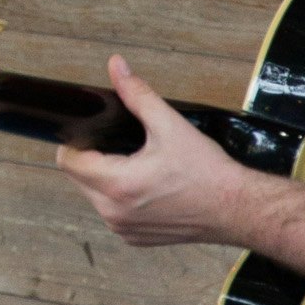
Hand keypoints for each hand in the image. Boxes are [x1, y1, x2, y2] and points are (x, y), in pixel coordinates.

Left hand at [55, 59, 255, 250]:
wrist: (237, 208)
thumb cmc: (207, 172)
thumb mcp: (170, 126)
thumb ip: (137, 94)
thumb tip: (116, 66)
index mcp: (116, 185)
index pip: (67, 162)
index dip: (76, 142)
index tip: (95, 133)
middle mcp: (114, 213)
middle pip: (77, 178)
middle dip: (92, 158)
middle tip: (120, 145)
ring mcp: (124, 229)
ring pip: (93, 196)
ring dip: (105, 178)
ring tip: (135, 163)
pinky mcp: (135, 238)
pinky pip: (112, 213)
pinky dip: (121, 198)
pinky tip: (145, 186)